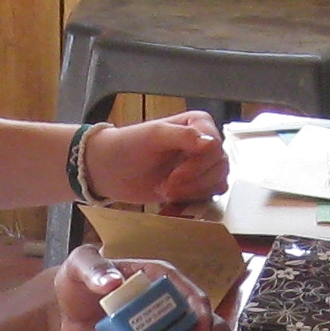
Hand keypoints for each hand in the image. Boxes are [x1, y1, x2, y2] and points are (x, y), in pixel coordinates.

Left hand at [53, 244, 223, 330]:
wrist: (62, 312)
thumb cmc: (79, 281)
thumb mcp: (80, 264)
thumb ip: (94, 269)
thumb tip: (111, 282)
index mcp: (160, 281)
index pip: (192, 295)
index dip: (202, 311)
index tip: (198, 328)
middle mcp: (167, 310)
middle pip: (205, 330)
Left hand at [86, 112, 228, 206]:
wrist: (110, 170)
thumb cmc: (128, 146)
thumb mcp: (154, 136)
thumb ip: (184, 136)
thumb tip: (212, 143)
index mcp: (199, 124)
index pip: (215, 147)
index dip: (197, 165)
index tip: (173, 177)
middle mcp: (205, 144)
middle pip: (219, 167)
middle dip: (192, 182)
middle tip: (164, 187)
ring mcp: (202, 167)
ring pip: (216, 184)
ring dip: (190, 194)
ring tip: (164, 192)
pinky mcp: (195, 186)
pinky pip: (207, 199)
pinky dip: (190, 205)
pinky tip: (170, 206)